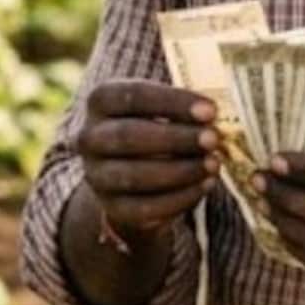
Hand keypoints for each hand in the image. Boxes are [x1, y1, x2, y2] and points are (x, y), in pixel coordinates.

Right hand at [78, 79, 220, 243]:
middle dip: (176, 138)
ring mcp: (96, 176)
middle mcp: (89, 138)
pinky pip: (145, 208)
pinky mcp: (112, 208)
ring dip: (180, 170)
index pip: (132, 96)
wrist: (132, 176)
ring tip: (213, 163)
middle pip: (128, 136)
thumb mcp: (162, 108)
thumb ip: (183, 107)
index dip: (172, 102)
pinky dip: (180, 198)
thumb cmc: (155, 127)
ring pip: (134, 175)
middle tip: (213, 138)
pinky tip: (205, 185)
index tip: (209, 110)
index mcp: (101, 101)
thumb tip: (215, 115)